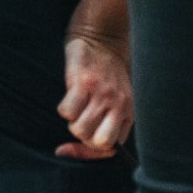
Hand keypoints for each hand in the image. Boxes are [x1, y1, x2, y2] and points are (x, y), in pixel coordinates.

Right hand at [55, 31, 131, 158]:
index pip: (111, 148)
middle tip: (80, 121)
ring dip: (72, 122)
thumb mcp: (117, 100)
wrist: (103, 39)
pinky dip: (64, 108)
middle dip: (83, 138)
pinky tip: (70, 96)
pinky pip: (67, 112)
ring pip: (79, 129)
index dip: (89, 153)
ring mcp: (102, 94)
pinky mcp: (83, 82)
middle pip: (97, 142)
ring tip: (77, 105)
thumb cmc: (107, 75)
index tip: (69, 148)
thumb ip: (106, 123)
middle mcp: (118, 105)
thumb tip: (69, 150)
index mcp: (128, 111)